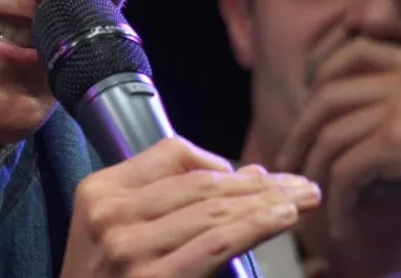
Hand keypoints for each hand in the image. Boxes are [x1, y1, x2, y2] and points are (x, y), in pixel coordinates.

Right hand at [62, 137, 321, 277]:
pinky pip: (215, 243)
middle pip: (201, 182)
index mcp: (98, 190)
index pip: (172, 154)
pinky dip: (254, 225)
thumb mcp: (111, 231)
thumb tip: (246, 175)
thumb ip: (165, 200)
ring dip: (268, 201)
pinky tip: (282, 218)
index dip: (223, 162)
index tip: (259, 177)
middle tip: (301, 186)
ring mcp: (129, 248)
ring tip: (302, 200)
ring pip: (214, 209)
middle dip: (259, 182)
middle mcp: (111, 214)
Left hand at [275, 38, 400, 239]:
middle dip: (302, 133)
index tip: (309, 110)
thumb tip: (358, 127)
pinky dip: (338, 201)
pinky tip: (342, 223)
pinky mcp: (395, 142)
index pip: (354, 52)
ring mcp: (399, 107)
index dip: (321, 77)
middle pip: (327, 98)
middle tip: (291, 161)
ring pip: (330, 137)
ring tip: (316, 199)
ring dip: (316, 173)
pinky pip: (345, 170)